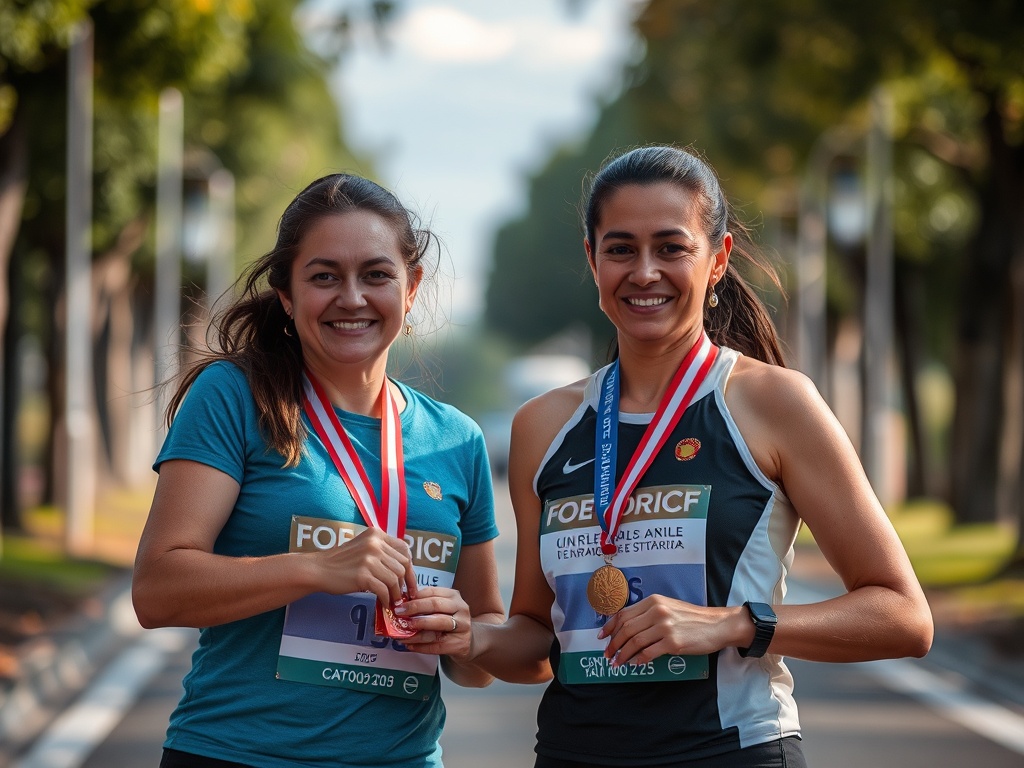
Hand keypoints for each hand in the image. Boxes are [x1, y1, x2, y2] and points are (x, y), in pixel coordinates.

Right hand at [314, 527, 416, 606]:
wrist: (318, 569)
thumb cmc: (341, 561)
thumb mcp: (363, 547)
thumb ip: (381, 551)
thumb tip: (404, 568)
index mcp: (376, 535)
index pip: (404, 550)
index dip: (411, 567)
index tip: (411, 581)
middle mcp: (375, 544)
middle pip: (402, 565)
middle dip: (405, 583)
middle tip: (403, 595)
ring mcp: (369, 559)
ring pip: (395, 578)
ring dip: (396, 593)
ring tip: (393, 600)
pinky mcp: (363, 575)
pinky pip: (384, 589)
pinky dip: (387, 599)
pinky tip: (384, 603)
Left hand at [392, 587, 471, 659]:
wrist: (469, 641)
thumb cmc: (450, 621)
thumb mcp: (443, 607)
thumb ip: (426, 603)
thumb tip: (403, 603)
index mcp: (454, 596)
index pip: (433, 592)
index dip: (415, 597)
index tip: (400, 603)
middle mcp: (461, 609)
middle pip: (435, 606)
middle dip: (414, 609)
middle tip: (399, 614)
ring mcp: (462, 627)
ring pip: (435, 627)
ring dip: (416, 631)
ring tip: (401, 634)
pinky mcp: (460, 644)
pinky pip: (436, 646)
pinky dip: (420, 646)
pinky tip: (410, 646)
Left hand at [597, 595, 738, 666]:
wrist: (716, 625)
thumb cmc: (692, 617)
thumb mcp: (668, 607)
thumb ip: (649, 613)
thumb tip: (627, 628)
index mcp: (654, 601)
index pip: (624, 614)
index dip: (610, 626)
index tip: (602, 636)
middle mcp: (657, 611)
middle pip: (626, 629)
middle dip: (613, 643)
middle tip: (607, 654)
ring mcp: (665, 627)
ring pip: (635, 642)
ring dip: (623, 654)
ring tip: (617, 662)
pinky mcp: (673, 643)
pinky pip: (649, 653)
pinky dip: (639, 660)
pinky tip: (635, 664)